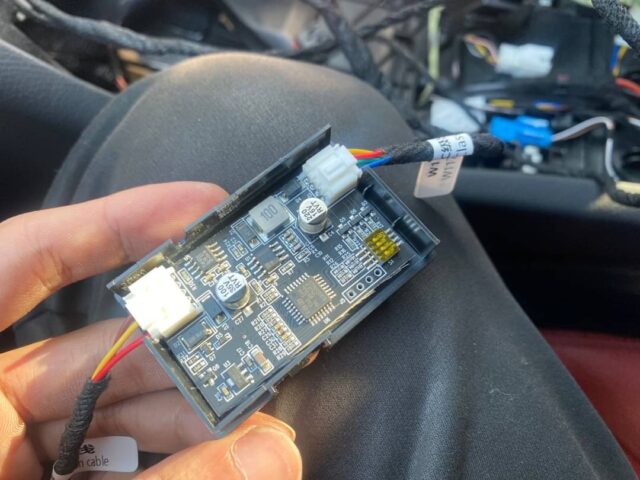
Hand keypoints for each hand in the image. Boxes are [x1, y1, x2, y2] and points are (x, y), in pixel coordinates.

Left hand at [0, 182, 301, 479]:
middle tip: (247, 324)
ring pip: (119, 400)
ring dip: (191, 399)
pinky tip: (221, 443)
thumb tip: (265, 454)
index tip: (196, 209)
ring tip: (250, 396)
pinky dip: (172, 444)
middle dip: (182, 335)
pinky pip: (115, 447)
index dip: (114, 222)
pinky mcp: (45, 477)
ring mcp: (16, 444)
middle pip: (99, 342)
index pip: (27, 257)